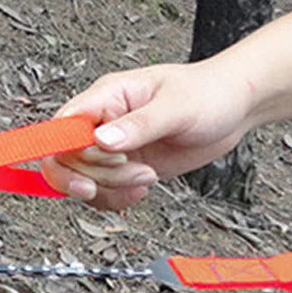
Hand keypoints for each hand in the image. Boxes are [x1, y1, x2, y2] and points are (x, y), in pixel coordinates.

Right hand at [41, 60, 253, 209]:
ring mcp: (110, 149)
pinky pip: (101, 193)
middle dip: (96, 174)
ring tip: (147, 175)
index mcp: (105, 98)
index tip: (74, 172)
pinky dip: (117, 199)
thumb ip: (138, 124)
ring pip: (82, 180)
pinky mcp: (122, 169)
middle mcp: (100, 123)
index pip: (62, 125)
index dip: (58, 150)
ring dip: (112, 187)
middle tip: (129, 172)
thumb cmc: (207, 93)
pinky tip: (141, 188)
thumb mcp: (176, 106)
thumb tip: (103, 140)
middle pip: (66, 160)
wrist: (233, 108)